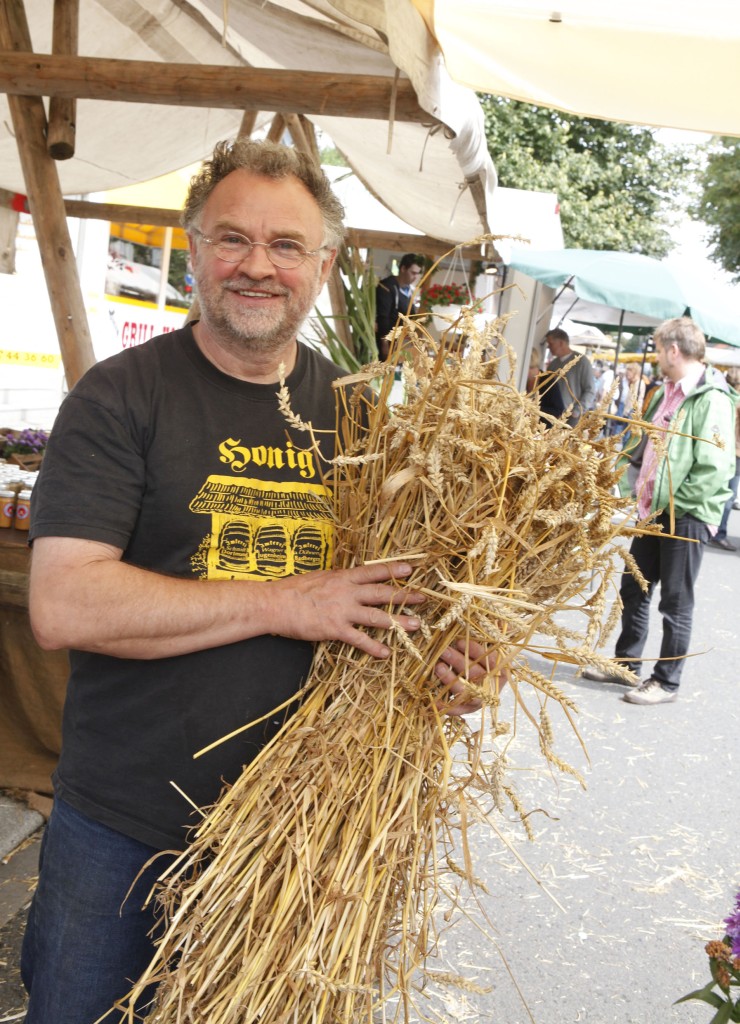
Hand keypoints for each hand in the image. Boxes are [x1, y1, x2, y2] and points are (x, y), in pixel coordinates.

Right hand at [272, 561, 423, 658]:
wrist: (275, 603)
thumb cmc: (293, 590)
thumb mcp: (319, 578)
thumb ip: (336, 581)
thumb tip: (347, 580)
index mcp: (343, 577)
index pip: (373, 571)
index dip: (393, 570)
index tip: (411, 570)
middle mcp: (347, 592)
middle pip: (382, 593)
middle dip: (404, 596)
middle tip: (423, 598)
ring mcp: (342, 611)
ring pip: (377, 616)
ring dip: (398, 621)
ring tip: (416, 625)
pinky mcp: (335, 629)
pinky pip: (359, 639)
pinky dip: (373, 647)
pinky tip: (385, 653)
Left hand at [433, 638, 506, 716]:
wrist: (483, 684)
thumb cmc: (481, 657)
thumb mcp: (488, 643)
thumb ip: (489, 631)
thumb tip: (492, 615)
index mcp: (501, 668)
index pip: (490, 659)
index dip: (475, 650)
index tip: (460, 640)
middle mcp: (492, 686)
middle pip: (476, 675)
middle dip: (459, 662)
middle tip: (444, 651)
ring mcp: (480, 700)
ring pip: (466, 693)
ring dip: (450, 680)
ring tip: (437, 667)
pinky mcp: (467, 710)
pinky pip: (455, 710)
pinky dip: (443, 705)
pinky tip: (431, 698)